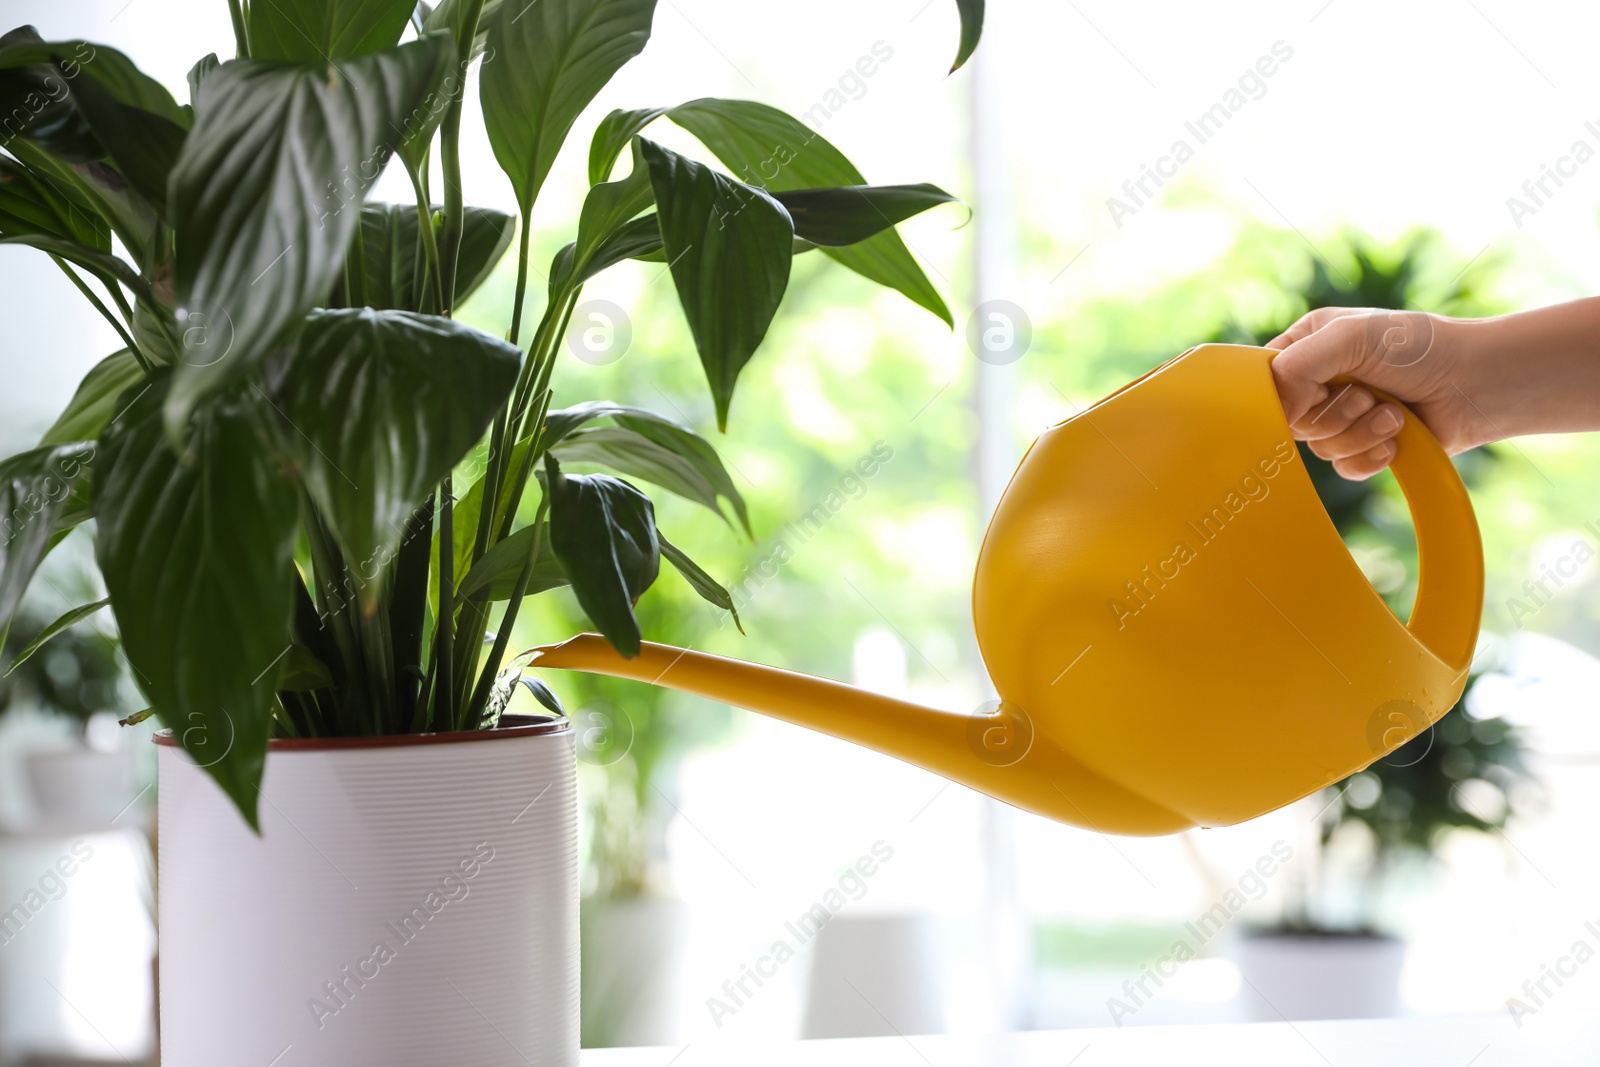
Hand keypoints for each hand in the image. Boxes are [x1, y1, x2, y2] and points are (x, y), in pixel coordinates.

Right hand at [1267, 308, 1489, 479]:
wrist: (1476, 383)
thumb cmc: (1418, 347)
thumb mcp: (1350, 337)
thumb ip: (1298, 366)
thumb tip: (1275, 412)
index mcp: (1307, 346)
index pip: (1263, 379)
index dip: (1277, 397)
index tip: (1307, 397)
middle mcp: (1318, 382)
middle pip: (1290, 421)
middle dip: (1335, 414)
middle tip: (1367, 395)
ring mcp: (1340, 417)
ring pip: (1319, 448)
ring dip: (1361, 433)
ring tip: (1393, 413)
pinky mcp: (1362, 447)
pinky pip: (1343, 468)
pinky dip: (1371, 457)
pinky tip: (1395, 439)